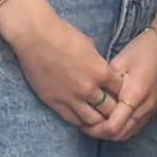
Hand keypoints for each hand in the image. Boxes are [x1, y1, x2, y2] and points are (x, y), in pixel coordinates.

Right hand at [0, 0, 120, 132]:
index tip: (118, 93)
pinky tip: (82, 118)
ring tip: (97, 117)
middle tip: (111, 109)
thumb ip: (99, 65)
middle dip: (113, 110)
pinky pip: (73, 120)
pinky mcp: (54, 102)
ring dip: (97, 119)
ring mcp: (71, 98)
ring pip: (93, 121)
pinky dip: (80, 122)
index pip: (121, 91)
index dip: (121, 93)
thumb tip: (105, 74)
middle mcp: (88, 88)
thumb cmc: (64, 35)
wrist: (35, 37)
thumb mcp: (91, 48)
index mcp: (101, 72)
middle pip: (110, 110)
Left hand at [92, 18, 156, 142]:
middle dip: (100, 133)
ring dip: (111, 133)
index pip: (112, 126)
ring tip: (96, 123)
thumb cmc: (143, 50)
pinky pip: (135, 128)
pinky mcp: (153, 109)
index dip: (94, 128)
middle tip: (84, 125)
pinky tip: (111, 120)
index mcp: (134, 96)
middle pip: (119, 135)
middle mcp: (144, 108)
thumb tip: (91, 98)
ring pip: (128, 134)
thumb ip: (106, 83)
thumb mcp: (119, 62)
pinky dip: (121, 129)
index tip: (80, 122)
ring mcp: (151, 111)